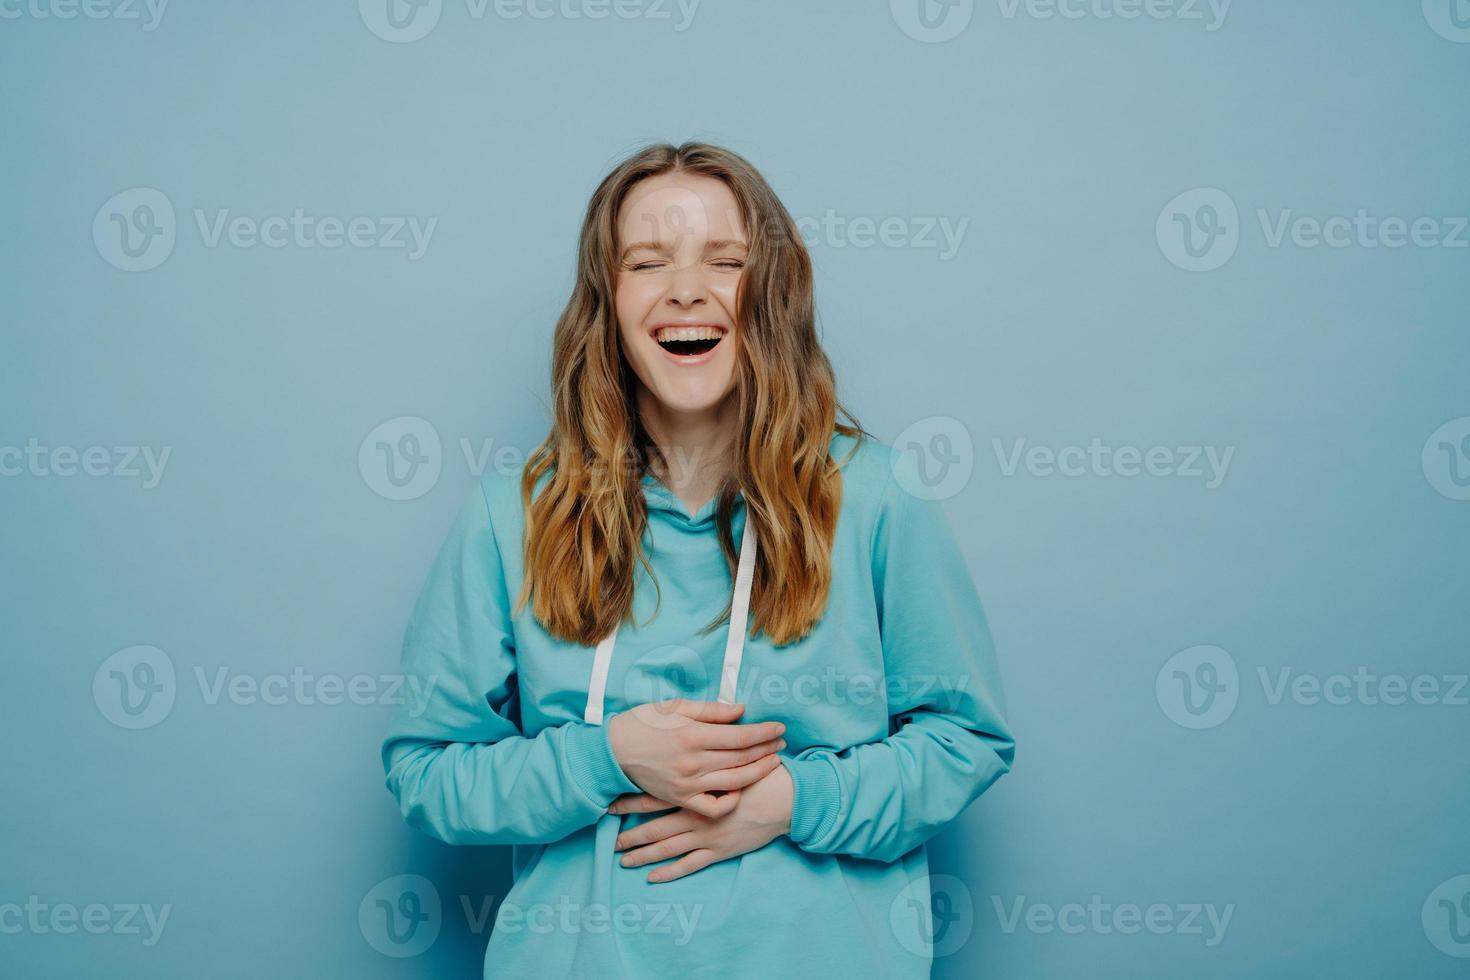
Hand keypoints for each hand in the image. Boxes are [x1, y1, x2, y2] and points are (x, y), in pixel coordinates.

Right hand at [607, 699, 785, 817]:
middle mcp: (693, 762)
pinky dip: (730, 801)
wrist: (613, 751)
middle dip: (766, 749)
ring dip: (758, 772)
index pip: (740, 736)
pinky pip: (713, 808)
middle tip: (782, 742)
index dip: (764, 732)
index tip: (779, 728)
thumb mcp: (676, 707)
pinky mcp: (680, 799)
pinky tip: (741, 789)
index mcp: (692, 734)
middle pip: (741, 758)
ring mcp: (687, 784)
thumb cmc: (644, 723)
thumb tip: (742, 710)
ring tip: (773, 762)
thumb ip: (711, 710)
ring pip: (734, 782)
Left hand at [610, 762, 794, 881]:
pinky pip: (689, 865)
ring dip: (644, 855)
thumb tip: (687, 740)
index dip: (632, 803)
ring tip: (623, 860)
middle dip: (632, 834)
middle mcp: (695, 815)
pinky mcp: (718, 852)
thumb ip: (709, 745)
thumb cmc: (759, 773)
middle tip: (611, 840)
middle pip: (656, 827)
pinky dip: (669, 872)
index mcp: (695, 790)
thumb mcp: (731, 752)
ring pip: (667, 849)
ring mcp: (706, 836)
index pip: (656, 798)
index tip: (611, 806)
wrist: (783, 799)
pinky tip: (652, 877)